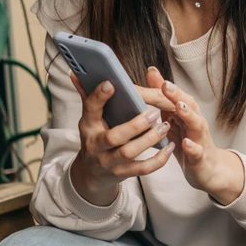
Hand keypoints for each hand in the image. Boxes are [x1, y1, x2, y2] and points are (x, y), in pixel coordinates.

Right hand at [68, 73, 175, 205]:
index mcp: (88, 126)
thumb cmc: (95, 138)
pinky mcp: (122, 174)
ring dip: (150, 140)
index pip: (90, 109)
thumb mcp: (89, 119)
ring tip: (165, 126)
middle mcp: (96, 145)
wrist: (91, 173)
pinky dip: (158, 160)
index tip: (112, 83)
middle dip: (135, 125)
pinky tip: (170, 147)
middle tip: (153, 113)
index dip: (99, 97)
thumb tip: (75, 72)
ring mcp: (109, 162)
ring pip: (129, 152)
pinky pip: (142, 169)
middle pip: (114, 137)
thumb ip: (87, 96)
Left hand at [145, 68, 245, 204]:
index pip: (177, 97)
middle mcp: (196, 124)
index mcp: (187, 115)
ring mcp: (200, 140)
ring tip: (179, 108)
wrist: (210, 171)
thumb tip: (152, 72)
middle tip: (165, 86)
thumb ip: (163, 98)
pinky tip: (186, 143)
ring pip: (197, 125)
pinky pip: (198, 152)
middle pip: (189, 106)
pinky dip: (193, 147)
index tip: (152, 76)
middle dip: (177, 95)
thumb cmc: (189, 143)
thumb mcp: (174, 121)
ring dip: (188, 116)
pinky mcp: (201, 158)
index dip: (165, 87)